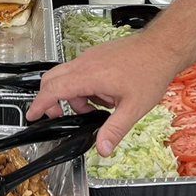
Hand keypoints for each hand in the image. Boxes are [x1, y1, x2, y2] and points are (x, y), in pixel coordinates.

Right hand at [26, 31, 177, 155]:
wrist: (162, 47)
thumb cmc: (150, 71)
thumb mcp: (133, 108)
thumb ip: (115, 130)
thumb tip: (102, 148)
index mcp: (88, 76)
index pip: (53, 90)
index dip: (39, 104)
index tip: (32, 115)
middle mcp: (85, 64)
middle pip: (52, 80)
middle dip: (51, 100)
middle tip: (61, 116)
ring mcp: (90, 57)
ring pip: (67, 76)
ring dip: (73, 96)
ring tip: (96, 108)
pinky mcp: (97, 55)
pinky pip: (79, 71)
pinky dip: (83, 86)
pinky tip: (105, 95)